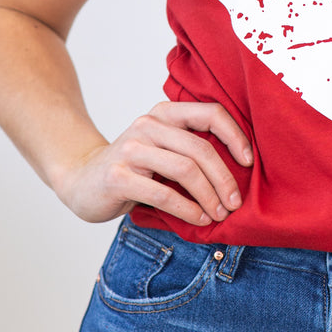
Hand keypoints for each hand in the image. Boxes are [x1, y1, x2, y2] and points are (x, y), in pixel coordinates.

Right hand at [54, 100, 252, 226]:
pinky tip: (199, 218)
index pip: (211, 113)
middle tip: (235, 203)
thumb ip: (191, 147)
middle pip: (201, 149)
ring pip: (185, 170)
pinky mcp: (118, 176)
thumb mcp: (163, 147)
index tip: (249, 162)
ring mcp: (131, 149)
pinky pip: (163, 194)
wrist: (82, 179)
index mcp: (165, 112)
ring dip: (209, 197)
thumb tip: (242, 167)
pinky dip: (188, 209)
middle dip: (224, 179)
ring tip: (219, 214)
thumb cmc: (134, 167)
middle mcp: (148, 125)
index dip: (236, 137)